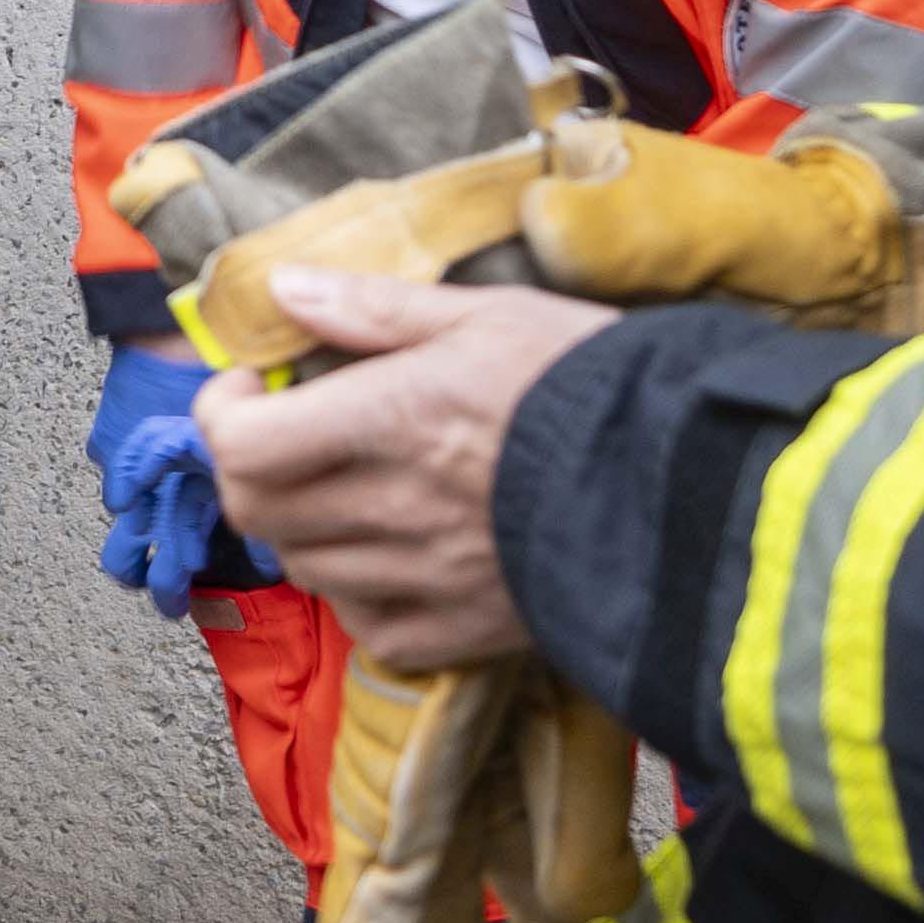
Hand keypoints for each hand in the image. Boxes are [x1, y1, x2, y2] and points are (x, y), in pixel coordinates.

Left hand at [192, 272, 624, 673]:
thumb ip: (373, 309)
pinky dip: (362, 592)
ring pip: (305, 568)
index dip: (223, 414)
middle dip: (254, 468)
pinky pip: (371, 626)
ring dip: (306, 526)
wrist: (700, 490)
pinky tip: (398, 554)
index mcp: (391, 420)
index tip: (252, 387)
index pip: (241, 445)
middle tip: (288, 434)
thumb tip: (283, 288)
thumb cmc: (595, 386)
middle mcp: (393, 509)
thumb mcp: (487, 316)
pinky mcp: (464, 633)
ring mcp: (425, 580)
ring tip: (354, 487)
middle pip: (257, 511)